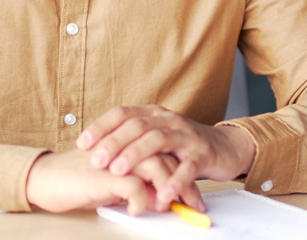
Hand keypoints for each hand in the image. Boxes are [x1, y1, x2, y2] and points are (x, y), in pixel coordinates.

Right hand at [24, 149, 200, 214]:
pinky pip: (135, 186)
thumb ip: (137, 183)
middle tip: (195, 205)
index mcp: (130, 142)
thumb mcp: (115, 181)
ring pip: (157, 168)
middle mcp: (127, 145)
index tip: (194, 195)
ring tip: (172, 209)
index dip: (182, 174)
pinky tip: (138, 210)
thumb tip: (160, 199)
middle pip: (167, 158)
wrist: (48, 178)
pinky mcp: (105, 173)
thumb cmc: (80, 178)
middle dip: (184, 184)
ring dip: (169, 191)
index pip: (166, 153)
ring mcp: (117, 157)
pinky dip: (142, 200)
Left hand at [76, 105, 256, 208]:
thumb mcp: (156, 137)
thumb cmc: (183, 145)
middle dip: (113, 142)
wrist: (225, 147)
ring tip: (119, 172)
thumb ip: (132, 141)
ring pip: (158, 140)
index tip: (82, 143)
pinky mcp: (202, 154)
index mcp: (153, 114)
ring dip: (136, 155)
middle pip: (137, 125)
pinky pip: (187, 167)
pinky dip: (174, 180)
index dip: (101, 126)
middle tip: (96, 160)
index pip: (123, 113)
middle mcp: (168, 120)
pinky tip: (162, 192)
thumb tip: (96, 151)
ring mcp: (186, 135)